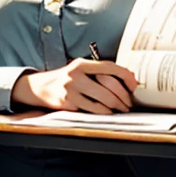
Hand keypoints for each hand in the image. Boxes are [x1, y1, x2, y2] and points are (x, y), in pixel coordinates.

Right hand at [11, 58, 136, 113]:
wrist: (41, 87)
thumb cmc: (66, 79)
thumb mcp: (80, 69)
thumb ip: (98, 72)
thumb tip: (127, 77)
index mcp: (82, 64)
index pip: (109, 67)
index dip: (125, 76)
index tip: (134, 84)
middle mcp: (76, 74)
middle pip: (108, 86)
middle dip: (123, 97)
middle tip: (129, 103)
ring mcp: (71, 89)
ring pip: (102, 100)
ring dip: (116, 106)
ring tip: (121, 109)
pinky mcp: (68, 103)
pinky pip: (92, 109)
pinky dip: (103, 112)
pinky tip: (108, 112)